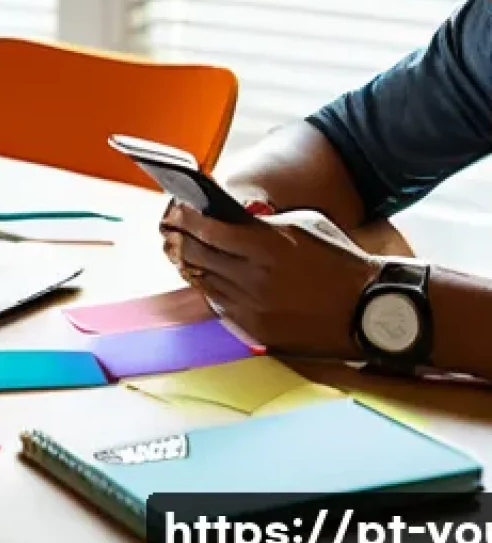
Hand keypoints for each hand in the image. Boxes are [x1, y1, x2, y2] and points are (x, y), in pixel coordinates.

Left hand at [160, 201, 382, 359]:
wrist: (370, 309)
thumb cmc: (338, 259)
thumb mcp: (302, 225)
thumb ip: (261, 223)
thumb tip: (225, 217)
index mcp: (267, 247)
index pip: (209, 230)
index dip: (187, 218)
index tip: (177, 209)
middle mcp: (255, 279)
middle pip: (198, 256)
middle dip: (181, 238)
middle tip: (172, 228)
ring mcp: (254, 309)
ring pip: (204, 282)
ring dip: (192, 264)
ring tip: (184, 250)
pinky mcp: (257, 333)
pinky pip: (220, 307)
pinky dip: (211, 289)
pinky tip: (208, 276)